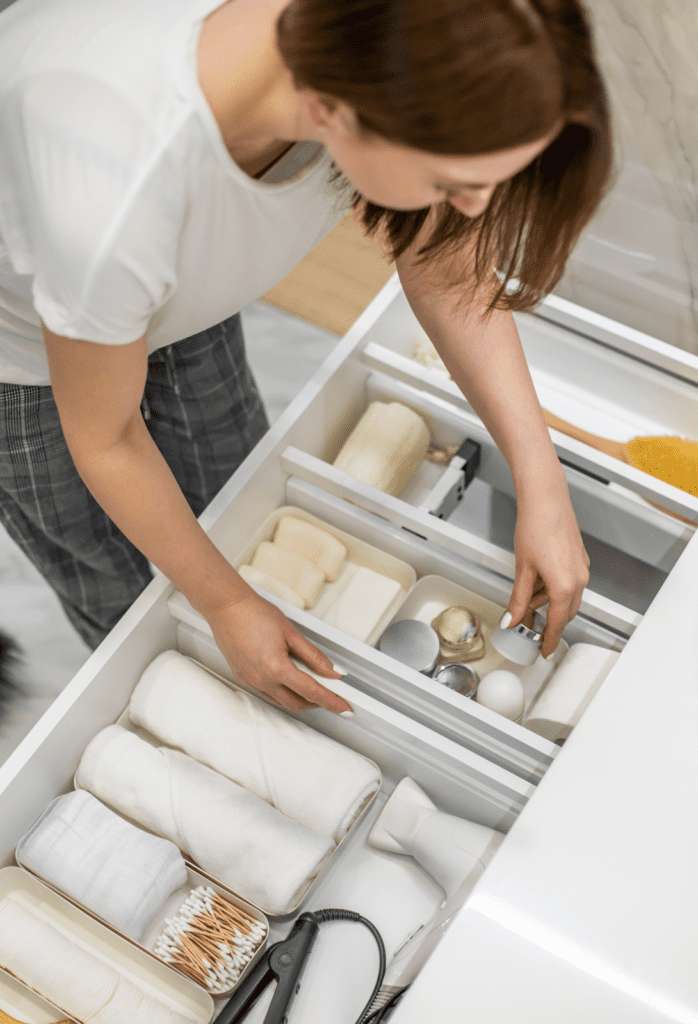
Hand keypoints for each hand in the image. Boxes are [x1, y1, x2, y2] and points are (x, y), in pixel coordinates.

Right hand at [206, 588, 351, 712]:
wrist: (227, 608)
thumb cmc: (254, 613)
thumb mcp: (291, 633)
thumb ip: (314, 656)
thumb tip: (332, 671)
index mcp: (276, 668)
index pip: (311, 692)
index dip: (331, 701)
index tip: (344, 707)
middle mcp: (261, 680)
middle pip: (297, 703)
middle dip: (317, 703)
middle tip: (331, 695)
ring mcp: (250, 682)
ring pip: (281, 702)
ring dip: (300, 699)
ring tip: (313, 686)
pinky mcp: (243, 679)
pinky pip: (267, 695)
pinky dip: (283, 693)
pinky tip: (290, 682)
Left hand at [506, 482, 589, 657]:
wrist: (546, 499)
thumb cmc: (535, 527)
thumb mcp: (522, 569)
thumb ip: (518, 598)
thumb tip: (512, 618)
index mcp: (564, 585)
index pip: (557, 623)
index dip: (549, 640)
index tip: (545, 651)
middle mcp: (578, 578)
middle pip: (565, 612)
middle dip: (548, 622)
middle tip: (531, 627)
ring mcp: (581, 568)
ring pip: (568, 598)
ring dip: (550, 603)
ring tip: (528, 598)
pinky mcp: (579, 558)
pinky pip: (570, 583)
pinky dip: (555, 589)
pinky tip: (538, 581)